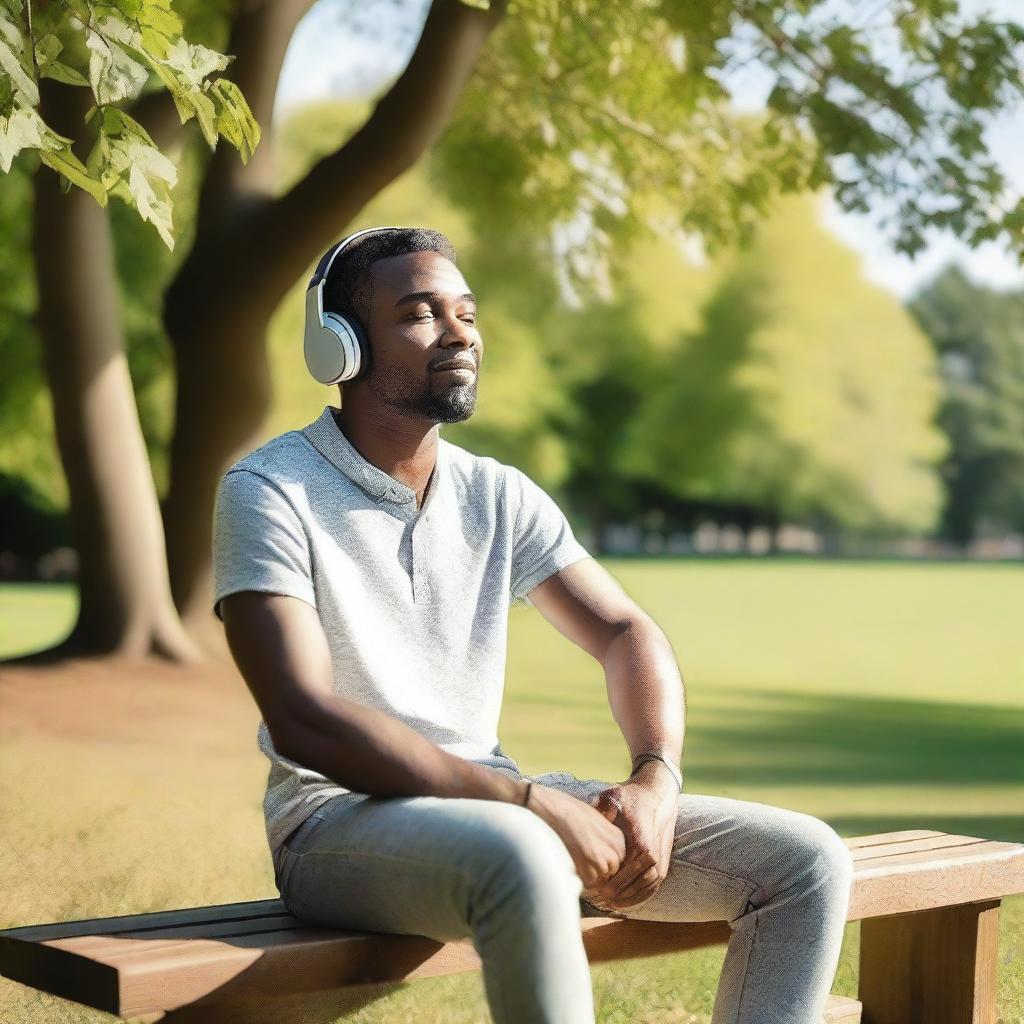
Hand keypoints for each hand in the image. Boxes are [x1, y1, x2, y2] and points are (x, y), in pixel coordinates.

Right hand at [525, 783, 626, 887]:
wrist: (553, 810)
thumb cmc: (570, 810)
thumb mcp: (595, 818)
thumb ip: (604, 835)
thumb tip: (603, 847)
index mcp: (617, 836)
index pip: (619, 856)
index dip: (605, 857)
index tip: (594, 854)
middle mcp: (613, 849)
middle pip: (612, 868)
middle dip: (599, 865)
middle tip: (582, 856)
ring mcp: (601, 861)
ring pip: (599, 875)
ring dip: (588, 871)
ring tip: (574, 856)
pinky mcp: (588, 870)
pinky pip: (588, 881)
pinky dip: (579, 876)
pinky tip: (570, 861)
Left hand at [581, 766, 677, 912]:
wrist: (656, 792)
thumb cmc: (631, 797)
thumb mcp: (613, 798)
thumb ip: (601, 810)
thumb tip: (588, 820)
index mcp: (642, 841)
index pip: (629, 871)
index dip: (615, 884)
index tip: (599, 890)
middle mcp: (655, 853)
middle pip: (639, 883)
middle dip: (621, 894)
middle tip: (601, 900)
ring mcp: (662, 859)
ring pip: (648, 887)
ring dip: (631, 898)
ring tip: (611, 904)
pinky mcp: (664, 861)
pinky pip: (655, 885)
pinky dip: (642, 896)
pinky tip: (627, 902)